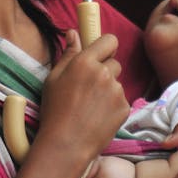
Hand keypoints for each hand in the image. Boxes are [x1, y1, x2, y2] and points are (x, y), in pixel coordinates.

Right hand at [37, 30, 129, 175]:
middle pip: (114, 63)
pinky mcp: (124, 107)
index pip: (109, 40)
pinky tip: (97, 117)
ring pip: (117, 83)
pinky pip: (121, 100)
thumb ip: (68, 53)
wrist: (66, 144)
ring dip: (108, 90)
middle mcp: (104, 73)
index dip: (105, 46)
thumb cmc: (55, 111)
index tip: (100, 53)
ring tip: (90, 107)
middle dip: (105, 71)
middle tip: (89, 88)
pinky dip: (112, 107)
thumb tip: (73, 33)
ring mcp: (117, 91)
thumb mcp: (53, 78)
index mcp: (85, 62)